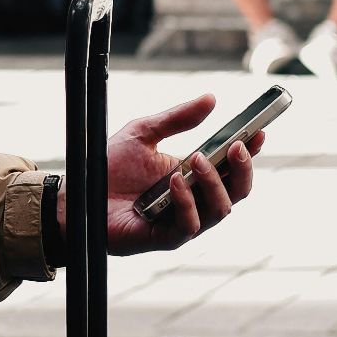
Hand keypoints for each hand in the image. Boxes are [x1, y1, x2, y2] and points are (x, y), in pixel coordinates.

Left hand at [61, 94, 263, 255]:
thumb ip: (177, 119)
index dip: (249, 151)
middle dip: (243, 169)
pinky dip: (187, 202)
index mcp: (194, 176)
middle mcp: (195, 200)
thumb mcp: (144, 133)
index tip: (259, 131)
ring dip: (213, 182)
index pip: (232, 167)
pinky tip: (176, 181)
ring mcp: (182, 221)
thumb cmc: (109, 167)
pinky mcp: (165, 238)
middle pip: (238, 192)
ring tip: (196, 158)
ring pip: (220, 210)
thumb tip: (210, 98)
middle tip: (236, 145)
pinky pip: (190, 225)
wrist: (78, 194)